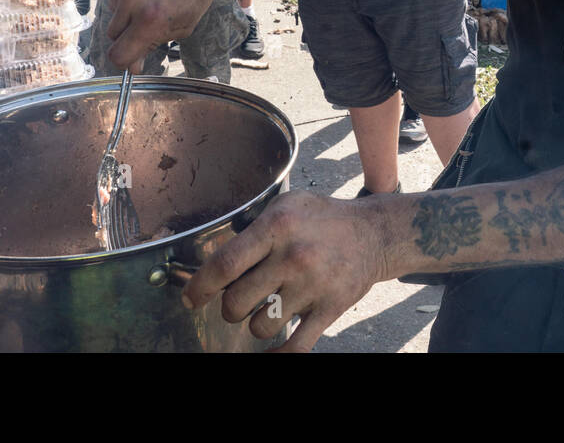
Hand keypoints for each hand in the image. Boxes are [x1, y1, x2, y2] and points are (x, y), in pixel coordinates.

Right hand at [105, 0, 236, 70]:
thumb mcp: (185, 23)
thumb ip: (154, 44)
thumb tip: (133, 65)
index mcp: (150, 20)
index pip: (118, 55)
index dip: (124, 58)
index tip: (130, 55)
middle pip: (112, 32)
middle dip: (127, 32)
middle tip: (146, 20)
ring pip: (113, 8)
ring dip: (127, 7)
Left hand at [182, 191, 388, 351]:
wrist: (373, 233)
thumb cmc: (322, 218)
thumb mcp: (286, 206)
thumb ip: (253, 228)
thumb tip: (216, 262)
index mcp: (277, 227)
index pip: (225, 264)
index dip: (200, 287)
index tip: (190, 299)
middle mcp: (293, 256)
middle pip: (236, 302)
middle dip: (230, 308)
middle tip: (239, 301)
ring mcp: (313, 285)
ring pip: (261, 327)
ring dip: (256, 324)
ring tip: (268, 309)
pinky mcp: (331, 308)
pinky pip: (295, 346)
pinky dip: (277, 356)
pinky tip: (271, 352)